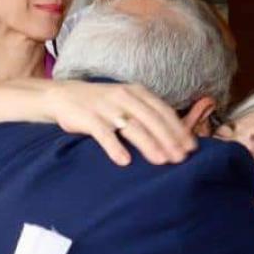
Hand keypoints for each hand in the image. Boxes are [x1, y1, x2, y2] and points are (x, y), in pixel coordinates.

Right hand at [44, 81, 195, 165]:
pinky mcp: (88, 118)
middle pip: (151, 120)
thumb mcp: (126, 100)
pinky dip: (114, 147)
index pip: (163, 111)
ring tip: (161, 161)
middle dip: (168, 140)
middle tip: (180, 159)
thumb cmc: (101, 104)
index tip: (190, 147)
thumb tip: (174, 135)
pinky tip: (124, 162)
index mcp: (136, 92)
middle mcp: (124, 97)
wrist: (63, 95)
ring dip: (148, 144)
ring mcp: (106, 107)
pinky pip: (104, 134)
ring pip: (132, 127)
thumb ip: (146, 112)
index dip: (178, 129)